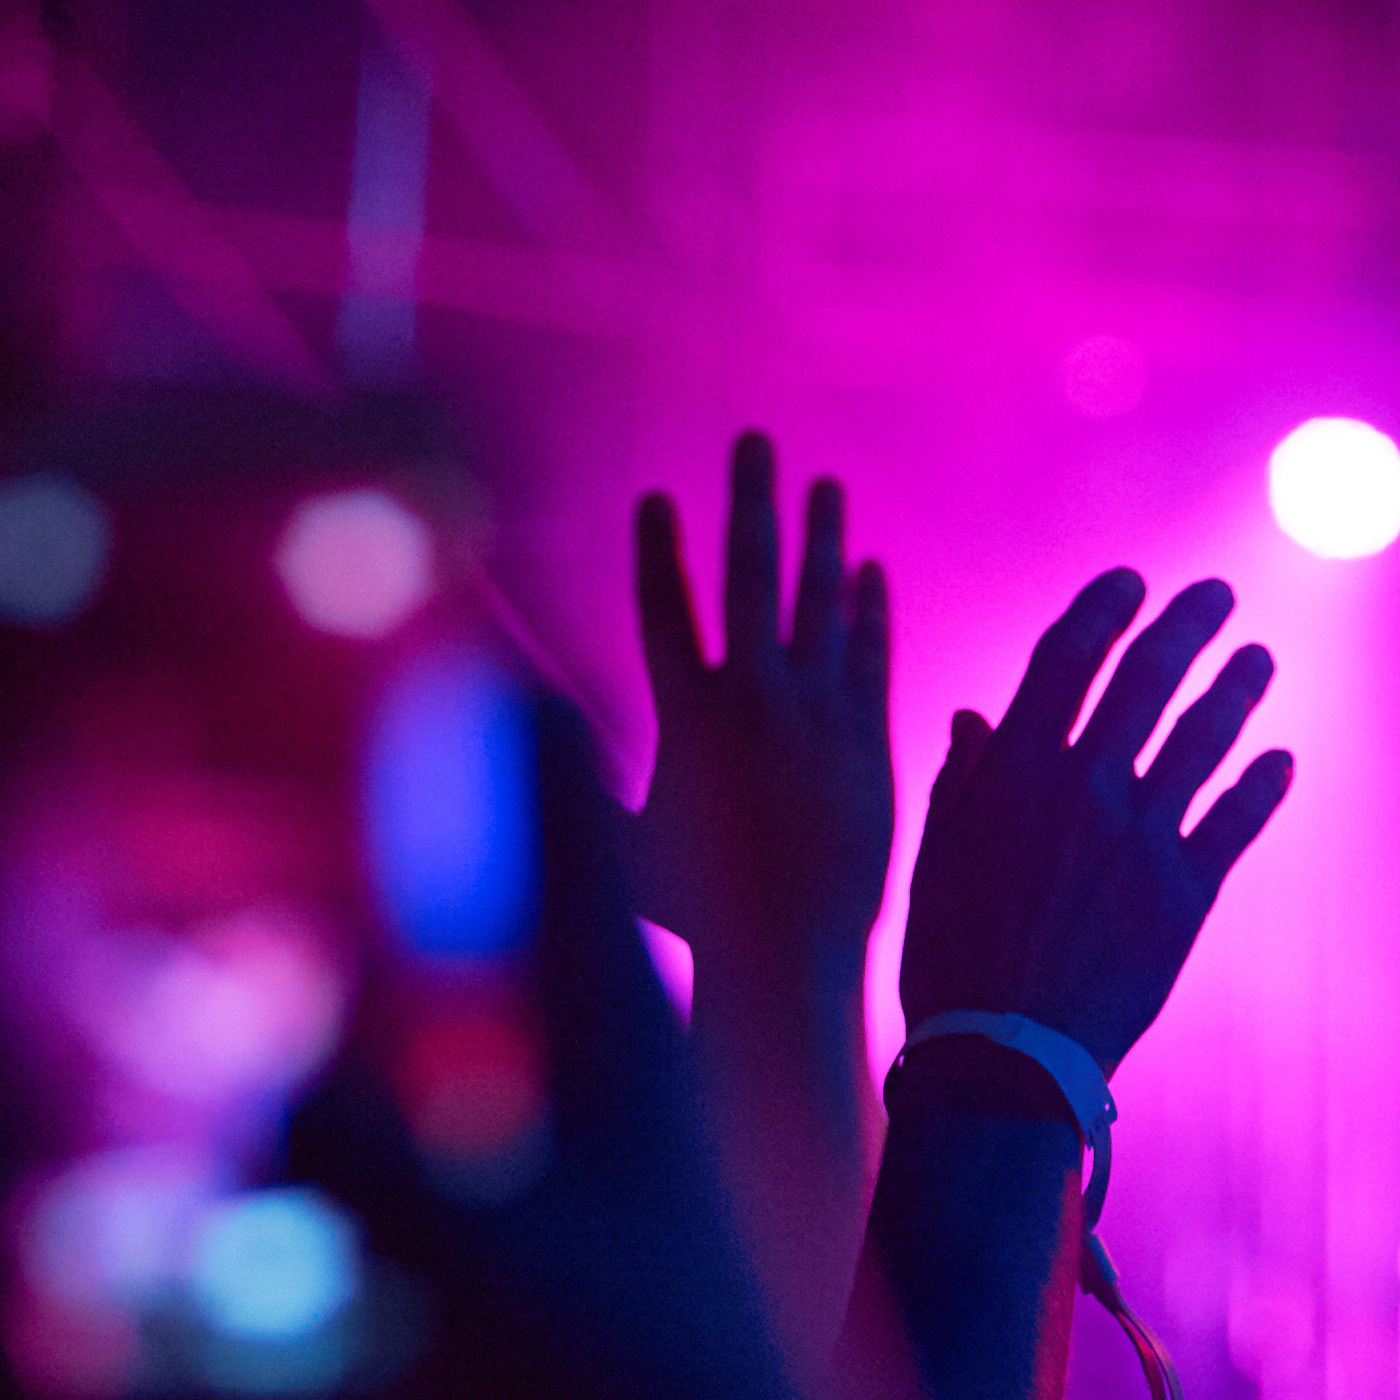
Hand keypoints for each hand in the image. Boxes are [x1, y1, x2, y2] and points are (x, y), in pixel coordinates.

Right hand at [630, 435, 894, 986]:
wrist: (787, 956)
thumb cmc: (692, 914)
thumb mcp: (622, 840)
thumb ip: (590, 778)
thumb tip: (527, 740)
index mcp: (684, 717)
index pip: (663, 607)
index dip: (659, 548)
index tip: (657, 497)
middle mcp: (752, 702)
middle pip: (748, 576)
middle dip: (750, 501)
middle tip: (757, 443)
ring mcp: (817, 718)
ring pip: (819, 604)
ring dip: (822, 539)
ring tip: (827, 486)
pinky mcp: (868, 743)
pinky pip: (870, 658)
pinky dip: (871, 612)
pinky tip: (871, 572)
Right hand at [898, 570, 1289, 1074]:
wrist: (1004, 1057)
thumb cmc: (952, 957)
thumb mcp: (936, 857)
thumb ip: (964, 780)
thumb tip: (978, 716)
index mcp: (1013, 769)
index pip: (1067, 657)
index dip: (1104, 609)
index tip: (1133, 581)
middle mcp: (1083, 788)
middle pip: (1148, 678)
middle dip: (1187, 625)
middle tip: (1218, 595)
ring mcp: (1140, 838)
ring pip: (1204, 738)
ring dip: (1238, 689)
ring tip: (1262, 658)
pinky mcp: (1185, 893)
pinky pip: (1235, 820)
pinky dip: (1261, 783)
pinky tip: (1282, 759)